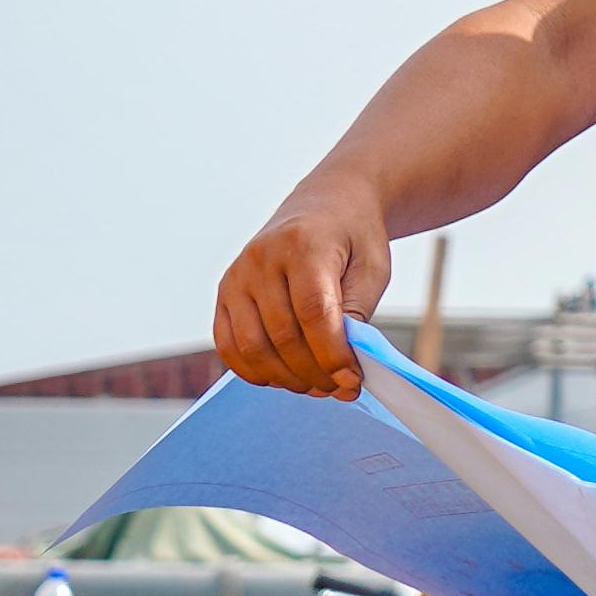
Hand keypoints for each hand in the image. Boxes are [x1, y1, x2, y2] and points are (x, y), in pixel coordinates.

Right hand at [214, 177, 389, 399]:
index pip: (313, 312)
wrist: (326, 205)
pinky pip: (228, 344)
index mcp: (304, 244)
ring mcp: (237, 276)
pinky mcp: (224, 294)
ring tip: (316, 386)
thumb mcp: (372, 267)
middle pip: (282, 335)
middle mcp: (261, 259)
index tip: (351, 380)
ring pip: (252, 346)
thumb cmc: (354, 238)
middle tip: (340, 389)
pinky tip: (282, 377)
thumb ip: (357, 311)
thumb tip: (341, 365)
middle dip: (314, 372)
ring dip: (285, 378)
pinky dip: (253, 370)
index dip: (331, 353)